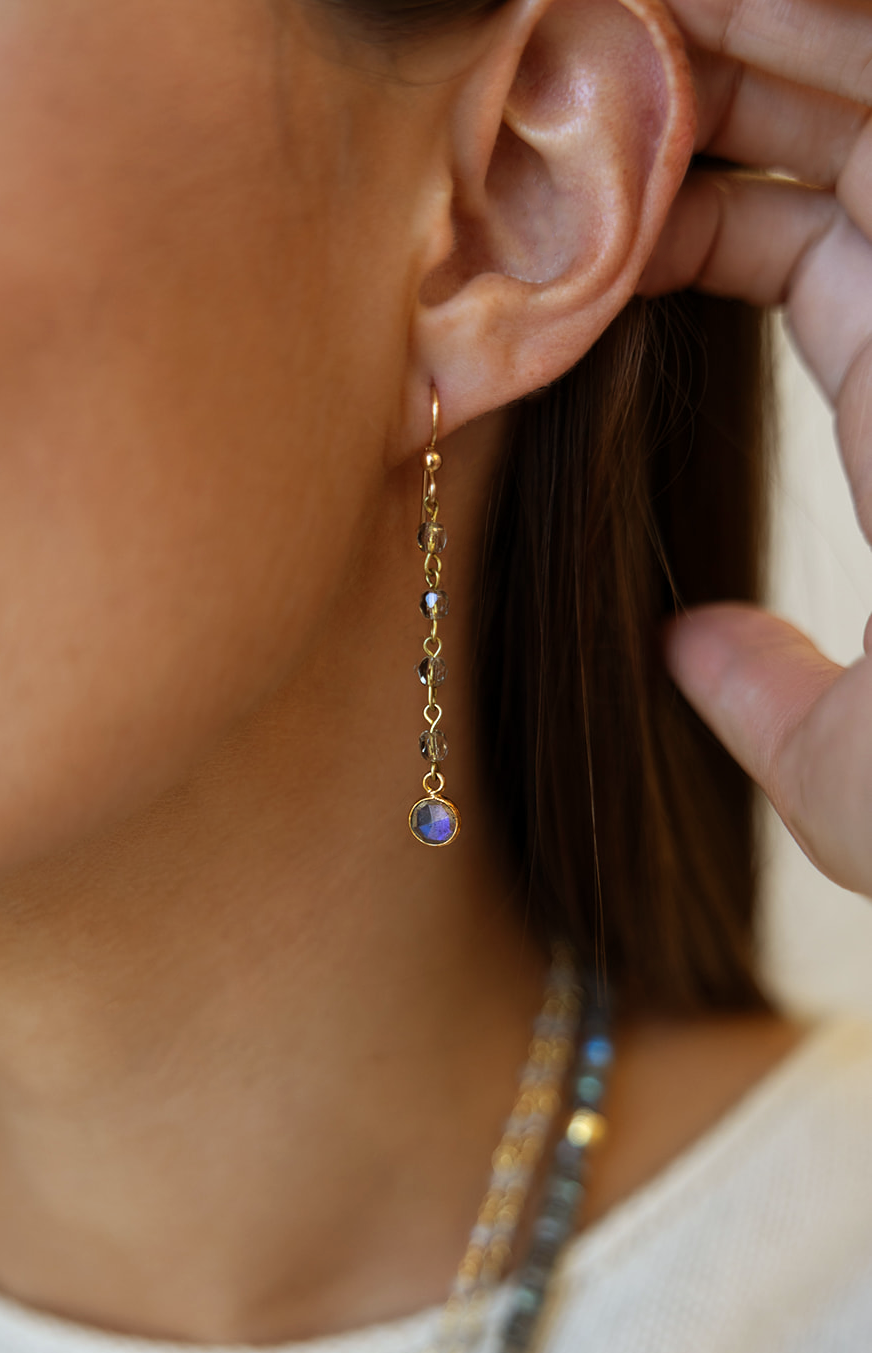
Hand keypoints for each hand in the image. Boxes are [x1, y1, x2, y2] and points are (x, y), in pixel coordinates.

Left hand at [638, 0, 871, 895]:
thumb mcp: (844, 771)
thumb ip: (768, 700)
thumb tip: (693, 650)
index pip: (801, 243)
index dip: (690, 204)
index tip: (580, 203)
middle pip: (832, 129)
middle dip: (713, 74)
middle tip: (584, 49)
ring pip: (866, 79)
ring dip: (751, 30)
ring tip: (623, 4)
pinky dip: (811, 39)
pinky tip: (701, 11)